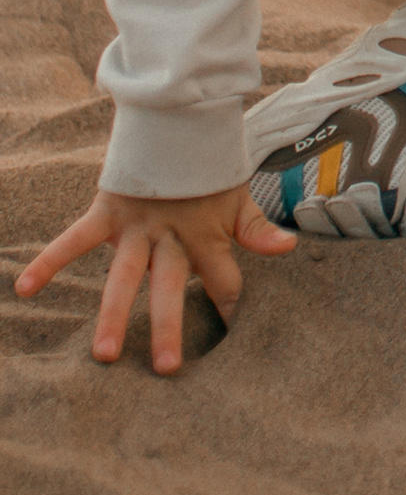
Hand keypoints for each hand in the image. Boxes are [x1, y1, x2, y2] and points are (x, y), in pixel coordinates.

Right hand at [14, 185, 296, 373]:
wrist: (182, 125)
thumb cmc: (208, 175)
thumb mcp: (236, 200)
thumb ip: (256, 228)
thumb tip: (290, 248)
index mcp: (207, 236)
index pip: (224, 279)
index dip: (230, 305)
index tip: (232, 345)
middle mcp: (173, 236)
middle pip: (172, 286)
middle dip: (170, 326)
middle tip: (167, 369)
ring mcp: (139, 226)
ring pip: (124, 276)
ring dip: (114, 314)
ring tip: (105, 353)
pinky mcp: (109, 212)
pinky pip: (74, 239)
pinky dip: (50, 260)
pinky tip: (25, 288)